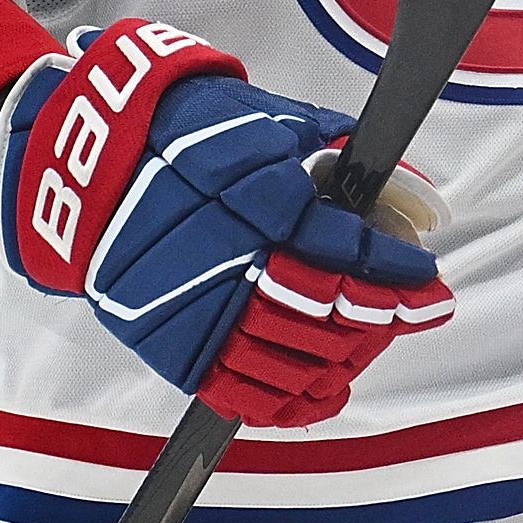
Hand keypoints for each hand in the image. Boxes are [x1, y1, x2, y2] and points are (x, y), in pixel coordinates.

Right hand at [0, 18, 452, 428]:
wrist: (96, 158)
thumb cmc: (194, 132)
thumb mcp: (276, 123)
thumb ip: (343, 160)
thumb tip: (413, 196)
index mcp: (258, 197)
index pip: (346, 249)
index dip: (395, 269)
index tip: (425, 276)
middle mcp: (227, 257)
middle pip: (324, 308)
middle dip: (381, 314)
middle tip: (417, 311)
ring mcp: (192, 305)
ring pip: (287, 356)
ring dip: (344, 355)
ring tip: (373, 341)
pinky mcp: (165, 341)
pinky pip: (235, 390)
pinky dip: (287, 399)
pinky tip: (325, 389)